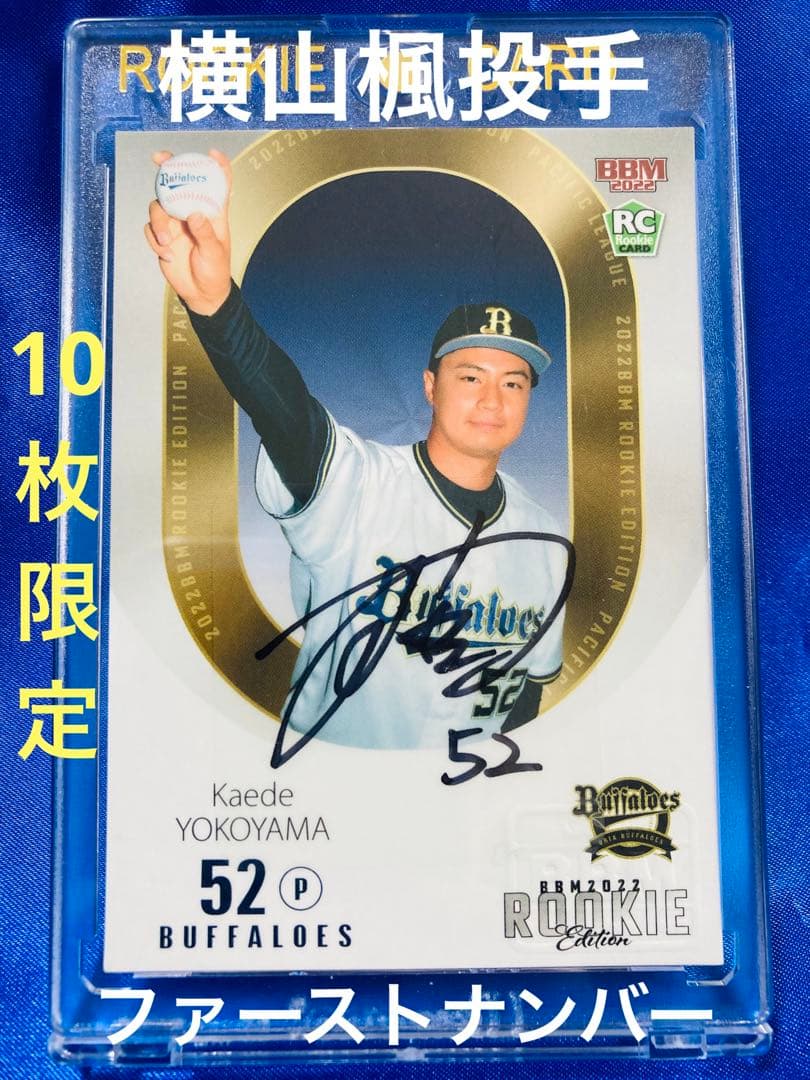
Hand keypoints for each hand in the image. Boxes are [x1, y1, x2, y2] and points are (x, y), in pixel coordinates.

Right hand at [144, 149, 232, 315]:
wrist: (200, 294)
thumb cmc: (215, 271)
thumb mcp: (214, 253)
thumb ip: (205, 233)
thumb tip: (195, 215)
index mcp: (211, 213)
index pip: (216, 184)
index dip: (216, 166)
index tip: (212, 153)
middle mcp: (191, 213)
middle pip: (177, 184)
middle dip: (167, 168)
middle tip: (159, 158)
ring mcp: (175, 223)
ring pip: (157, 206)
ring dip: (159, 223)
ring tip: (167, 242)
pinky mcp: (162, 236)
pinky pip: (150, 229)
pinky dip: (156, 241)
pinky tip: (167, 255)